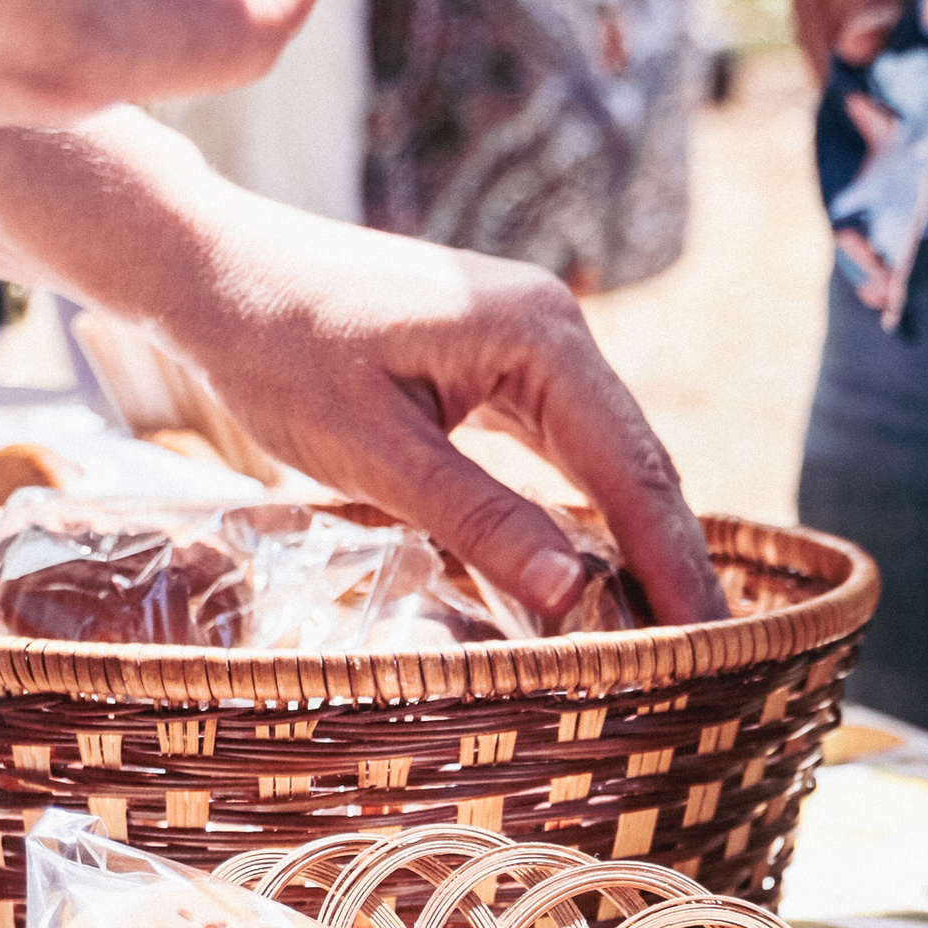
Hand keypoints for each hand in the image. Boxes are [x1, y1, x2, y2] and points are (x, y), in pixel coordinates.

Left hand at [170, 205, 726, 627]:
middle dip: (676, 562)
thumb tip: (576, 595)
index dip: (674, 566)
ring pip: (607, 461)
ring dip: (638, 544)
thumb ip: (481, 519)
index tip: (713, 641)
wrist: (209, 268)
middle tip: (718, 659)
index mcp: (537, 335)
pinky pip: (564, 451)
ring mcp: (528, 344)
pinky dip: (588, 515)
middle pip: (638, 465)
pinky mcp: (497, 365)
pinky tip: (602, 576)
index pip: (632, 471)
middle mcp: (552, 329)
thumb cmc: (276, 347)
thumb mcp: (374, 451)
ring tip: (673, 634)